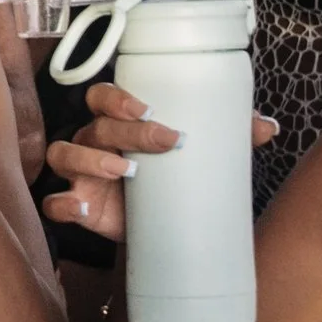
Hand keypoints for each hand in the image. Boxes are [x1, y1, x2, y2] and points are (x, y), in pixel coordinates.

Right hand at [43, 82, 275, 238]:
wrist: (162, 226)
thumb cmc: (172, 178)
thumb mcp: (199, 155)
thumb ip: (229, 138)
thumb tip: (267, 127)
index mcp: (119, 121)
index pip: (103, 95)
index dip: (118, 97)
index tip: (148, 107)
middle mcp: (95, 141)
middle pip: (94, 124)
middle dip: (126, 130)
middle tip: (164, 142)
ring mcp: (82, 173)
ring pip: (64, 153)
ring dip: (90, 159)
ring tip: (125, 171)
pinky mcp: (80, 206)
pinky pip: (54, 201)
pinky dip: (63, 202)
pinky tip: (82, 205)